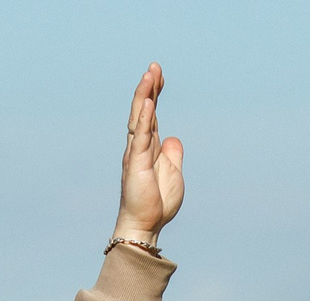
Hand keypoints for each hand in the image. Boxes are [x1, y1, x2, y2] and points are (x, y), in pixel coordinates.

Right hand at [115, 64, 183, 243]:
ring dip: (144, 96)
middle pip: (143, 110)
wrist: (145, 225)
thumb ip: (172, 154)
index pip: (152, 115)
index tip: (160, 76)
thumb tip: (173, 138)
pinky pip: (140, 137)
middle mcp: (139, 146)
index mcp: (149, 147)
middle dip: (148, 88)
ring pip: (139, 118)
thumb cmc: (157, 203)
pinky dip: (144, 119)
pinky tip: (148, 103)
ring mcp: (136, 153)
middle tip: (154, 67)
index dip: (155, 94)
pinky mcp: (136, 163)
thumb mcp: (173, 173)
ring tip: (149, 75)